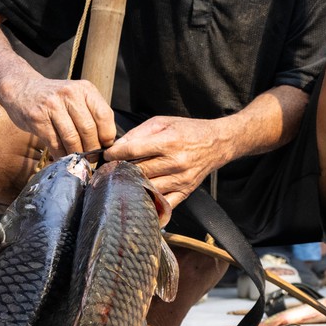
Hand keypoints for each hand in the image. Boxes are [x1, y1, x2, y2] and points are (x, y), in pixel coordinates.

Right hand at [1, 74, 116, 157]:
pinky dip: (61, 154)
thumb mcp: (76, 96)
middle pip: (88, 129)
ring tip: (79, 160)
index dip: (107, 135)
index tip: (106, 147)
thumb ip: (91, 112)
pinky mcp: (37, 118)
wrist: (21, 88)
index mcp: (85, 89)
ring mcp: (52, 106)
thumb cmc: (54, 97)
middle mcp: (70, 94)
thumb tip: (107, 141)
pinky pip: (54, 142)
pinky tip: (63, 158)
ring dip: (77, 153)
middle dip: (93, 148)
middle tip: (93, 158)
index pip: (104, 115)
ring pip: (72, 137)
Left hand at [105, 115, 230, 218]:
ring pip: (146, 187)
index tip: (107, 155)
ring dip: (131, 185)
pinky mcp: (185, 191)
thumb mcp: (163, 122)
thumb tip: (118, 146)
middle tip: (111, 168)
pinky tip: (140, 198)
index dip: (115, 153)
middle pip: (137, 171)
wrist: (217, 143)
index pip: (133, 150)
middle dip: (120, 170)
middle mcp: (176, 162)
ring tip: (123, 181)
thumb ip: (139, 133)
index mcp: (169, 142)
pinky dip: (149, 203)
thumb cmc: (189, 131)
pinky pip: (163, 204)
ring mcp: (181, 179)